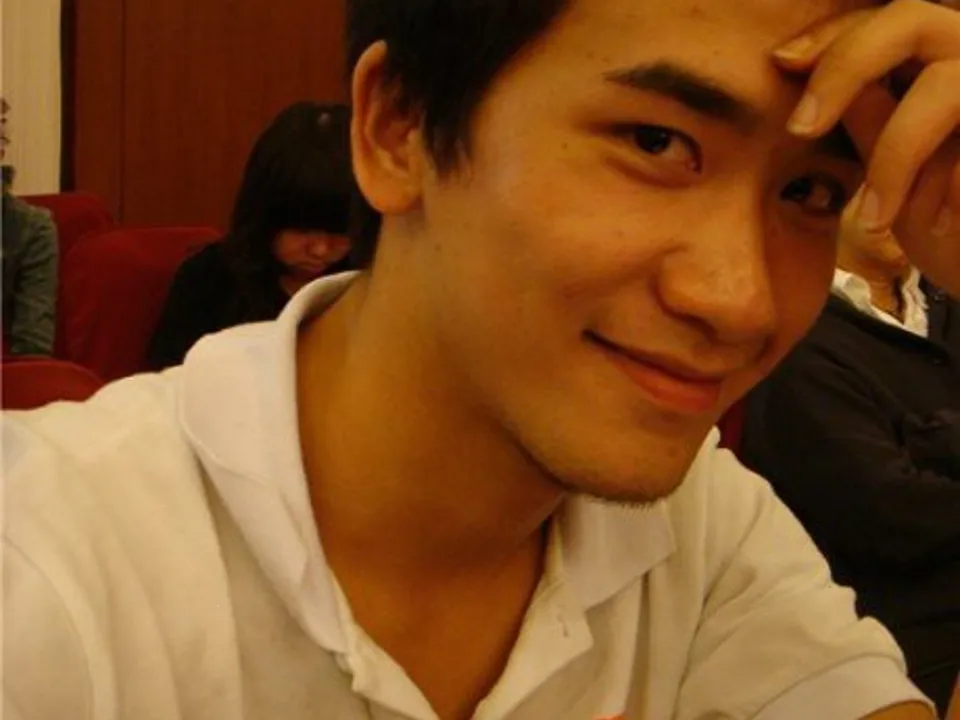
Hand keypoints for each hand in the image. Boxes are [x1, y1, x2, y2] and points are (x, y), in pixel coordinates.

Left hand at [772, 0, 959, 295]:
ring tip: (875, 218)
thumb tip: (802, 71)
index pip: (882, 20)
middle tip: (801, 126)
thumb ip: (864, 114)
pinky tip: (936, 223)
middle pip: (910, 17)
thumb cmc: (942, 218)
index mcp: (940, 61)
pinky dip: (948, 185)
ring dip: (898, 155)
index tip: (781, 62)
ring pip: (946, 84)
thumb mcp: (891, 165)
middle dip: (845, 68)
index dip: (831, 34)